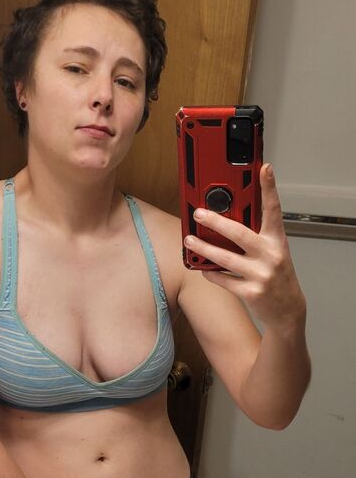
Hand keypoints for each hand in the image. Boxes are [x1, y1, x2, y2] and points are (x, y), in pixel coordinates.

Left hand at [184, 164, 305, 328]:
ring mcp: (261, 274)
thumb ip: (257, 235)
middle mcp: (271, 255)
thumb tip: (228, 219)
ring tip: (189, 241)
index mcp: (277, 240)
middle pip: (239, 233)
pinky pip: (223, 279)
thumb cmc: (278, 275)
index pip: (273, 209)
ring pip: (225, 258)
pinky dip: (210, 272)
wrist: (287, 309)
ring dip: (203, 249)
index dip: (269, 187)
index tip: (264, 168)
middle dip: (215, 222)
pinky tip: (203, 267)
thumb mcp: (274, 251)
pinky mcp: (251, 292)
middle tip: (199, 214)